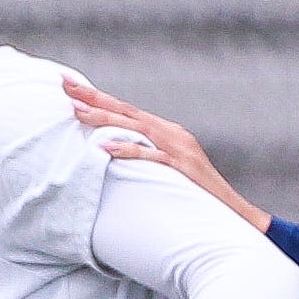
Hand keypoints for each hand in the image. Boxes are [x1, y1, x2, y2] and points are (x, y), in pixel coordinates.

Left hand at [62, 80, 268, 230]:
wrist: (233, 211)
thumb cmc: (197, 193)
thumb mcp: (169, 168)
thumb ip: (147, 156)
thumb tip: (116, 153)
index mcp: (166, 131)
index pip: (126, 111)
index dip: (99, 98)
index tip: (71, 88)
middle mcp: (171, 133)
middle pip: (127, 111)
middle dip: (95, 98)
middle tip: (65, 87)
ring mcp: (178, 147)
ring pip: (135, 127)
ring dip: (104, 119)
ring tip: (77, 113)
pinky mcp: (183, 167)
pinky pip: (151, 156)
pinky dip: (128, 149)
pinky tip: (105, 146)